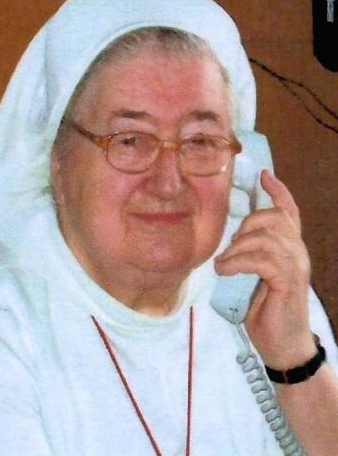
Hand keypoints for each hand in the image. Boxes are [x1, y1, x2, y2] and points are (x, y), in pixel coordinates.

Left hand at [214, 170, 315, 368]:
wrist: (283, 347)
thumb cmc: (268, 313)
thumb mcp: (257, 278)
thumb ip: (252, 256)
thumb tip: (233, 242)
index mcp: (290, 249)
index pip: (290, 212)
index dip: (278, 191)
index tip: (264, 174)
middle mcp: (298, 253)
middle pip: (275, 218)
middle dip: (247, 223)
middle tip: (231, 246)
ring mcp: (296, 266)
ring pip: (266, 237)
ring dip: (237, 248)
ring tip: (224, 264)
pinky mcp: (289, 282)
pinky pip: (262, 260)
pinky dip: (237, 262)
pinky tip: (226, 271)